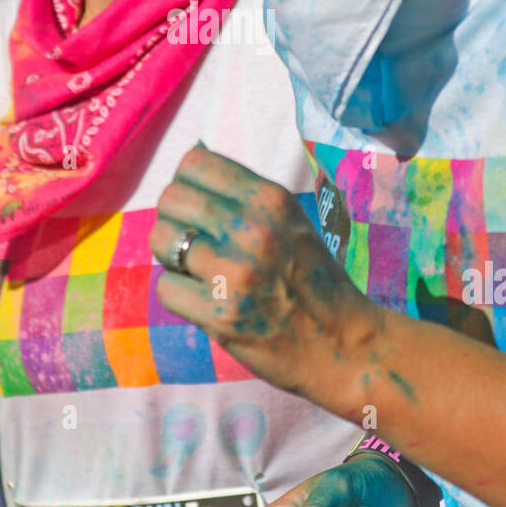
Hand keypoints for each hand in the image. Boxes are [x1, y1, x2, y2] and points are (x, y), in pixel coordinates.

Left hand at [149, 143, 375, 413]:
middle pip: (171, 198)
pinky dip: (180, 296)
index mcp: (271, 199)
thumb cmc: (312, 279)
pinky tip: (207, 302)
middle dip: (174, 220)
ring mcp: (235, 273)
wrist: (344, 344)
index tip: (199, 209)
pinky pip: (166, 288)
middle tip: (196, 245)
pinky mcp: (221, 314)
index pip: (194, 162)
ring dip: (172, 257)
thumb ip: (243, 197)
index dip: (187, 185)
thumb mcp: (289, 221)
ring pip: (161, 239)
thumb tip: (187, 168)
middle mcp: (253, 228)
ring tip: (200, 272)